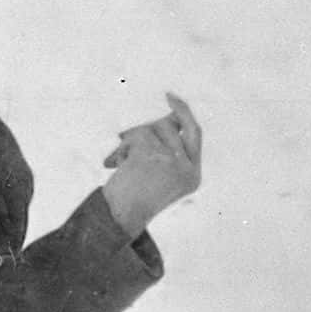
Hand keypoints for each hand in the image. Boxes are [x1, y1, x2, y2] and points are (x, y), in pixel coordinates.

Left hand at [101, 92, 203, 238]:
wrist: (119, 216)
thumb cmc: (132, 196)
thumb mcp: (153, 173)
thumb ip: (163, 148)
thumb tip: (165, 118)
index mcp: (193, 175)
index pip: (195, 133)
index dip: (183, 112)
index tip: (169, 95)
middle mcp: (189, 169)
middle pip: (168, 126)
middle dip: (144, 129)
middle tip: (123, 140)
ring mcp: (174, 162)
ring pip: (149, 129)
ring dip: (129, 141)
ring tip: (120, 162)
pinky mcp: (156, 156)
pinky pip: (137, 136)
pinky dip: (122, 147)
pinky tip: (115, 164)